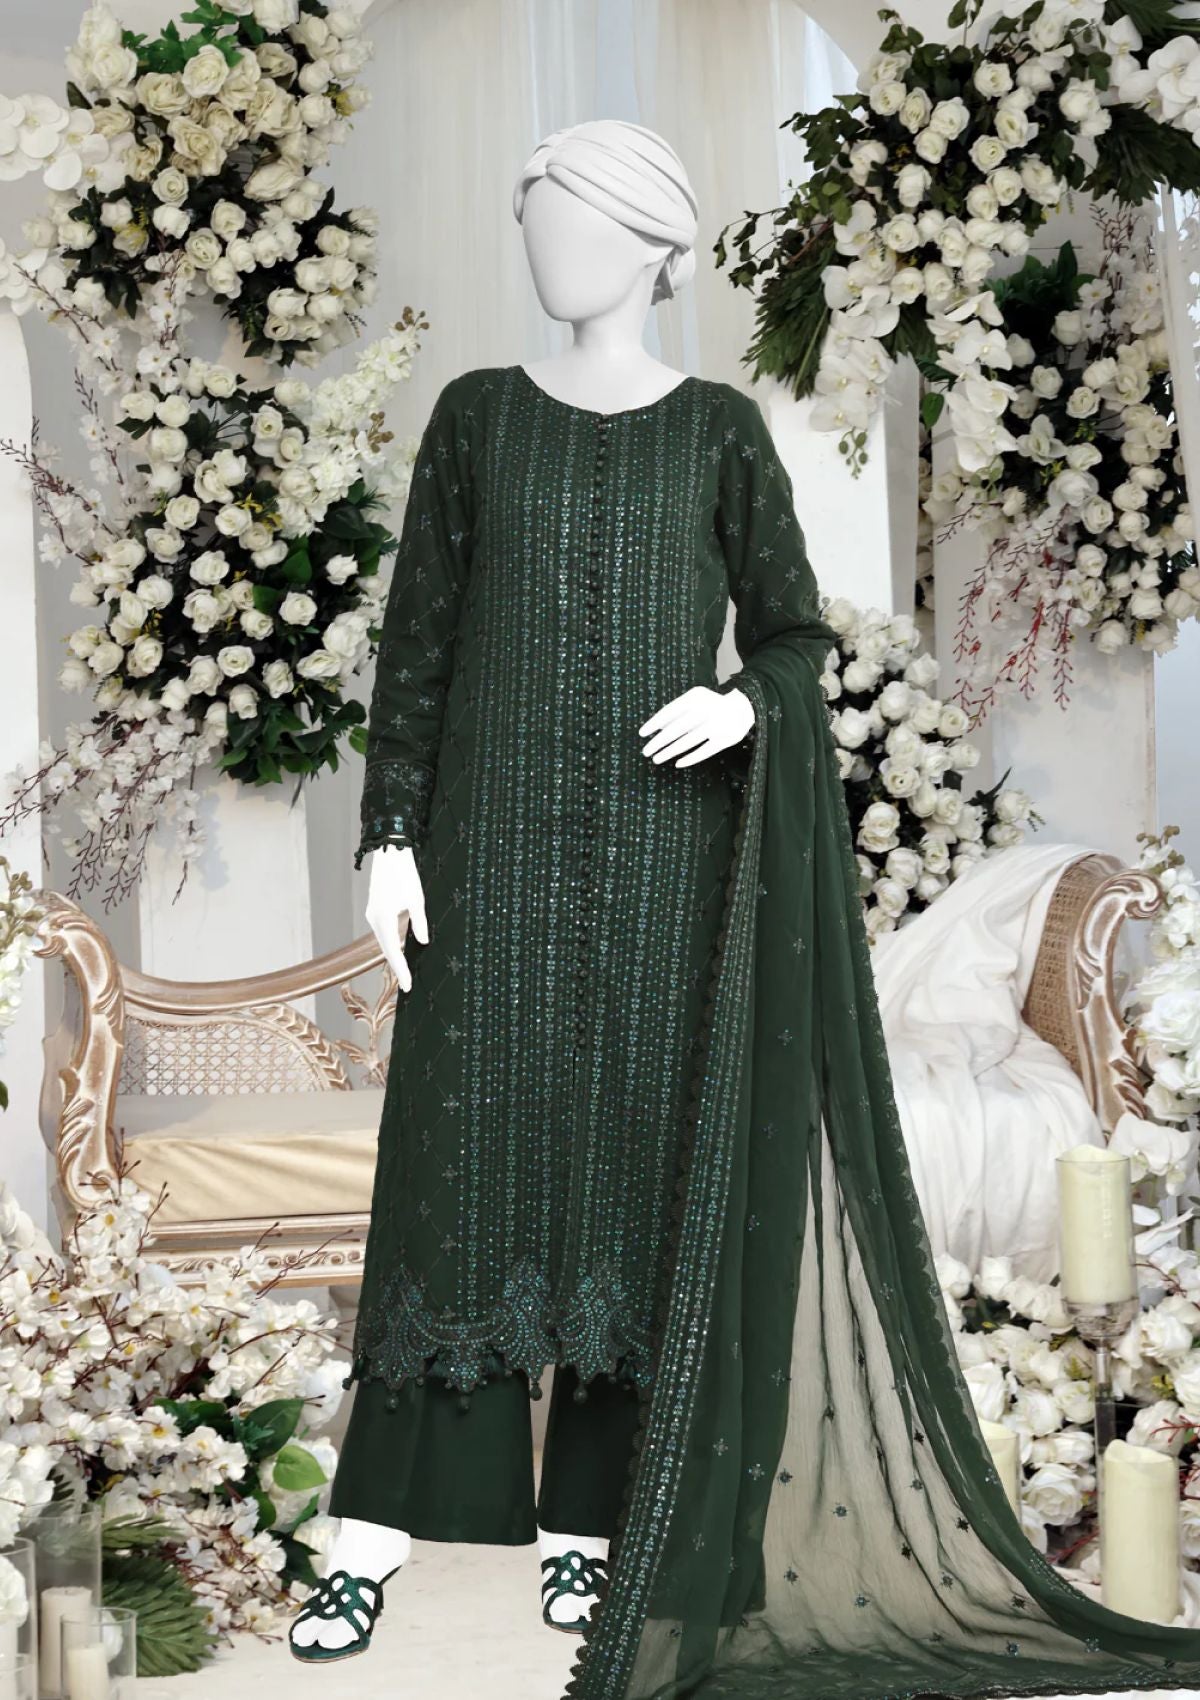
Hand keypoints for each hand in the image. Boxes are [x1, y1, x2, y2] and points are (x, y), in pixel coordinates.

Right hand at [364, 844, 428, 993]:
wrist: (389, 853)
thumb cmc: (405, 874)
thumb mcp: (417, 900)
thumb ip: (419, 923)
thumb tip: (423, 942)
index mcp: (384, 919)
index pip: (393, 952)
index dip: (401, 970)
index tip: (407, 986)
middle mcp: (375, 919)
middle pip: (386, 949)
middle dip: (397, 967)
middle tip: (407, 985)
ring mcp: (372, 914)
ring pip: (383, 940)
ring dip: (393, 955)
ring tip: (404, 971)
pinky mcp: (374, 908)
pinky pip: (382, 931)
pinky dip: (390, 942)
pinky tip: (399, 950)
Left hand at [638, 684, 753, 766]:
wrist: (744, 707)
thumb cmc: (711, 705)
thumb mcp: (694, 700)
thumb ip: (677, 710)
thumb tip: (656, 727)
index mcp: (696, 698)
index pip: (670, 711)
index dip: (654, 723)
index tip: (642, 734)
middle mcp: (706, 710)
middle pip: (677, 728)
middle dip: (659, 741)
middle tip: (646, 751)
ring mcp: (717, 725)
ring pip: (688, 741)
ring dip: (670, 751)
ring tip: (657, 759)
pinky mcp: (725, 739)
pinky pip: (704, 751)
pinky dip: (690, 758)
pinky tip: (678, 763)